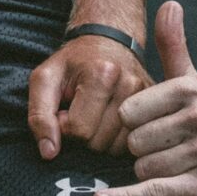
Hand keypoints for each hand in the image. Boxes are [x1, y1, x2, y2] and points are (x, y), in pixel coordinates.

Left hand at [27, 29, 148, 158]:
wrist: (108, 42)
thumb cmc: (73, 63)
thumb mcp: (45, 79)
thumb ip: (39, 115)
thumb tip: (49, 153)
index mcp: (102, 74)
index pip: (79, 130)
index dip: (64, 126)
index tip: (64, 110)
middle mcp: (130, 86)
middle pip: (98, 142)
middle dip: (83, 135)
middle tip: (80, 112)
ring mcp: (148, 99)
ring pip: (116, 148)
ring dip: (100, 141)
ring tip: (95, 116)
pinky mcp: (157, 109)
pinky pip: (132, 145)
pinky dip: (116, 141)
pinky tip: (109, 123)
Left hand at [95, 1, 196, 195]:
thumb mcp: (192, 84)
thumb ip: (174, 46)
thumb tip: (170, 3)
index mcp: (192, 90)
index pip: (128, 109)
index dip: (131, 122)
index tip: (148, 124)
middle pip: (133, 139)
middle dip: (140, 148)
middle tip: (162, 148)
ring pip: (141, 165)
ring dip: (146, 171)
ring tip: (170, 165)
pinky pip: (151, 191)